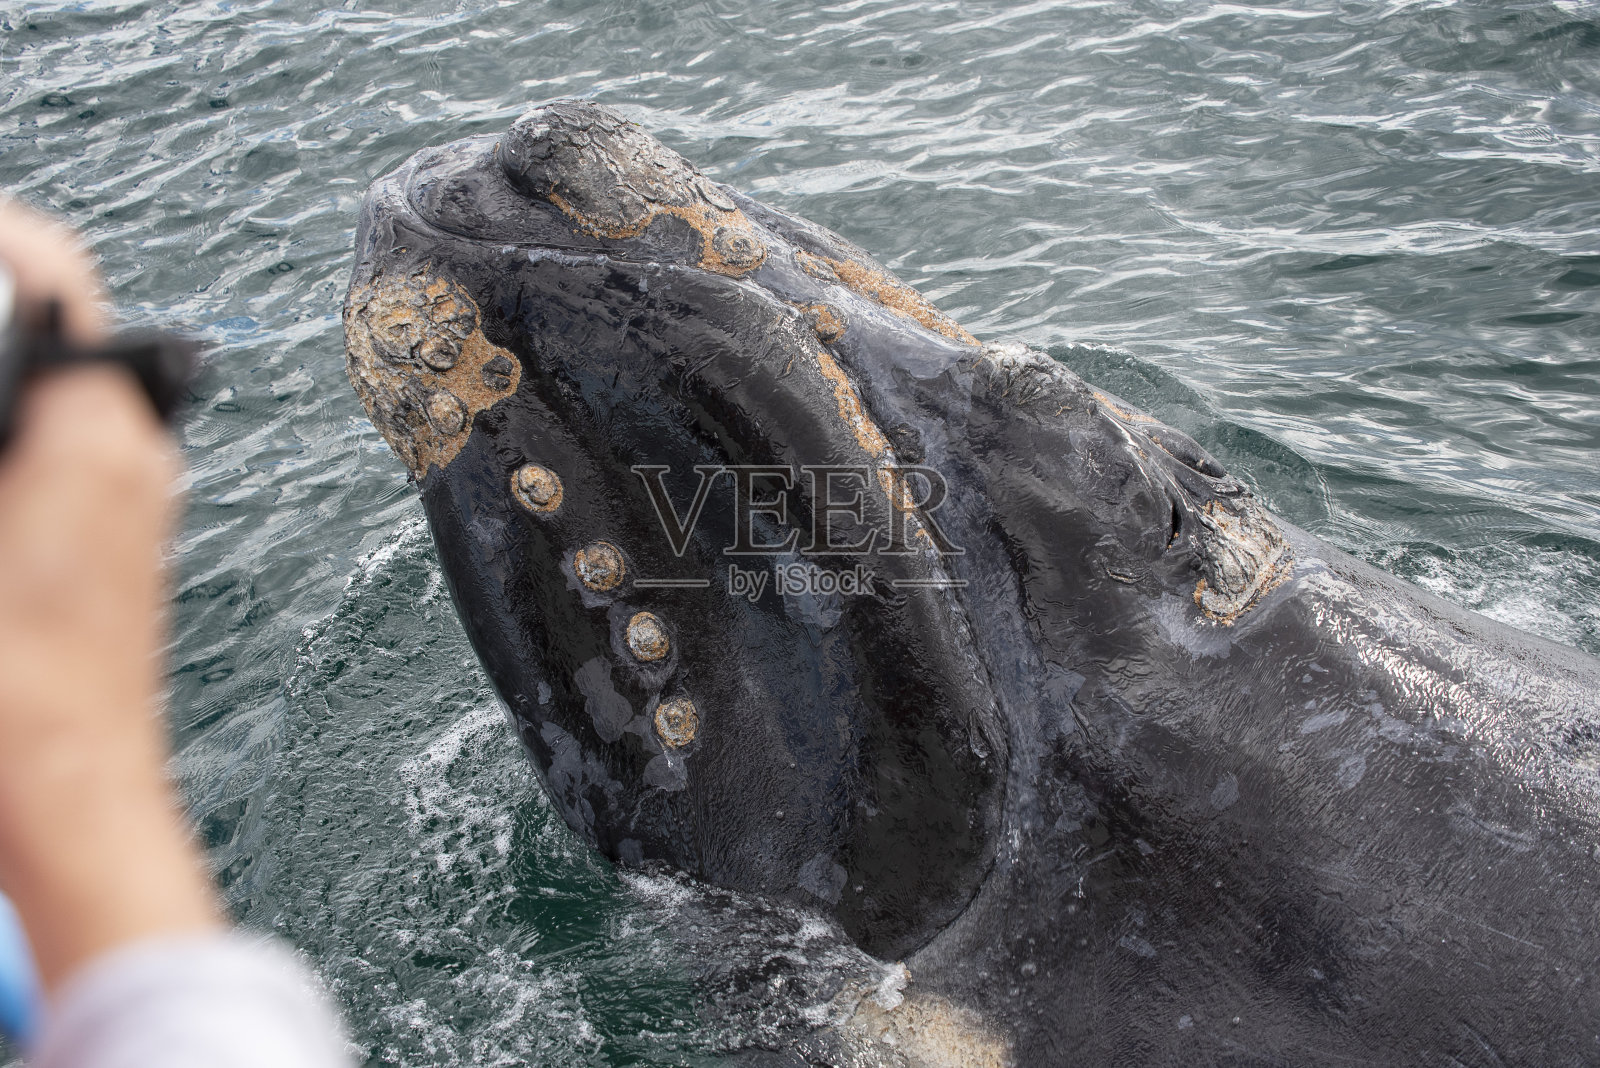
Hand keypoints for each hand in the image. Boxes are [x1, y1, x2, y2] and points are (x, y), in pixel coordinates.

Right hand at [0, 202, 216, 994]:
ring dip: (0, 376)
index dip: (1, 240)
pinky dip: (15, 432)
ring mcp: (132, 503)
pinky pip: (65, 452)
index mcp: (98, 436)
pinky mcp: (114, 547)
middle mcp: (134, 457)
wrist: (68, 797)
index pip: (64, 282)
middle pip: (62, 333)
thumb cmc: (8, 689)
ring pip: (62, 395)